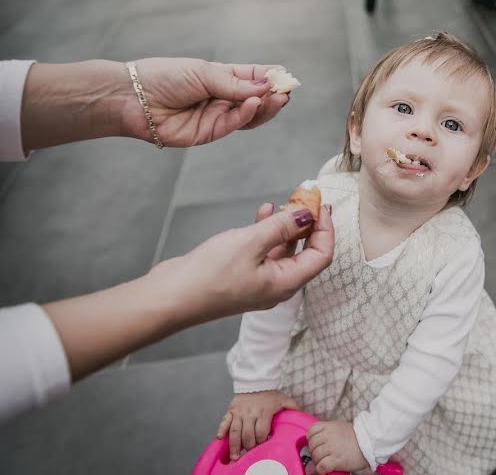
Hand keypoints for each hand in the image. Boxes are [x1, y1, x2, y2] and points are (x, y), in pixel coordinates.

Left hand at [123, 58, 290, 146]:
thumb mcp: (203, 73)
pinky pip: (234, 124)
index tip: (287, 77)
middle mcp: (223, 97)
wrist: (134, 98)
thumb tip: (265, 86)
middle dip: (273, 95)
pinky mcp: (210, 132)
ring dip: (265, 107)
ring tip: (277, 98)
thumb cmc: (164, 77)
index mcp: (223, 77)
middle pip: (257, 98)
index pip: (254, 77)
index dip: (271, 78)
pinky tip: (251, 103)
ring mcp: (218, 115)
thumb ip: (234, 83)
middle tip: (286, 92)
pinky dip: (246, 114)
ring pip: (251, 115)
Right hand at [145, 201, 333, 323]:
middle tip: (306, 198)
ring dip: (287, 225)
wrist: (170, 298)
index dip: (326, 228)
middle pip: (306, 252)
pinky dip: (267, 231)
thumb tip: (307, 213)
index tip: (319, 204)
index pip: (322, 255)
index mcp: (286, 284)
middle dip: (308, 224)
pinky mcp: (243, 275)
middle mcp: (278, 286)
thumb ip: (282, 226)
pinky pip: (264, 251)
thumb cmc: (209, 276)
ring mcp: (260, 282)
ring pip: (284, 250)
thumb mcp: (250, 243)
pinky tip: (263, 212)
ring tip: (284, 201)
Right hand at [216, 391, 298, 460]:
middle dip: (249, 447)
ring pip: (235, 431)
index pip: (261, 432)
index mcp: (263, 412)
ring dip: (234, 445)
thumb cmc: (269, 393)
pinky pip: (224, 421)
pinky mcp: (231, 410)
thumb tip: (302, 415)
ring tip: (235, 456)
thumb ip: (292, 408)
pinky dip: (222, 430)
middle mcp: (250, 413)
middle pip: (247, 435)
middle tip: (249, 455)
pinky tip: (220, 439)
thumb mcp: (283, 399)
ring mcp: (239, 412)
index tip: (263, 446)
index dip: (262, 441)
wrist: (255, 381)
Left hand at [307, 420, 369, 474]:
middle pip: (312, 445)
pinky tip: (325, 469)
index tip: (316, 444)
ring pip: (315, 456)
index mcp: (329, 426)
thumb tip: (319, 438)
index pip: (311, 431)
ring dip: (318, 461)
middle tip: (321, 455)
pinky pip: (322, 466)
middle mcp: (329, 436)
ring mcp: (332, 448)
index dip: (311, 439)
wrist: (370, 443)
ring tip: (324, 462)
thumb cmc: (356, 437)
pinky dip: (321, 469)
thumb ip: (329, 430)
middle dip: (314, 452)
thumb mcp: (340, 427)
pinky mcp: (337, 460)